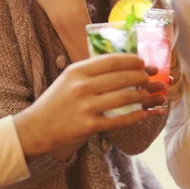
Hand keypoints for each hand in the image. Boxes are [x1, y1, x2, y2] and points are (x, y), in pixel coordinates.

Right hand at [13, 54, 165, 158]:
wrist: (36, 127)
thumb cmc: (56, 101)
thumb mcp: (69, 78)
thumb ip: (92, 71)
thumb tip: (125, 65)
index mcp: (78, 71)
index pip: (112, 60)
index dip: (132, 60)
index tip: (143, 62)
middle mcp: (82, 87)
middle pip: (122, 78)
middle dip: (143, 77)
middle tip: (152, 78)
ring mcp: (86, 107)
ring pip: (125, 98)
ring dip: (144, 96)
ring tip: (153, 95)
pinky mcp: (89, 126)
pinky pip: (120, 120)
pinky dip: (137, 116)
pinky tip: (146, 113)